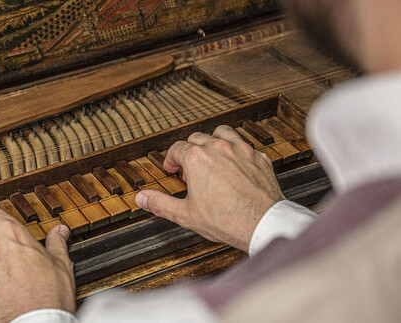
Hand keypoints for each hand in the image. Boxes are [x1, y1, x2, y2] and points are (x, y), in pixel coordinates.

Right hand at [135, 125, 284, 250]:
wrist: (262, 224)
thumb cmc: (227, 220)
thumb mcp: (185, 214)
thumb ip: (160, 203)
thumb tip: (142, 198)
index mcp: (197, 159)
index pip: (177, 148)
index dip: (171, 159)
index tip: (172, 169)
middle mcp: (219, 148)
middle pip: (197, 138)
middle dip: (189, 151)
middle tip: (189, 169)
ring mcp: (241, 150)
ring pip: (222, 133)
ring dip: (213, 142)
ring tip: (211, 157)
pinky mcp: (259, 157)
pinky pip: (244, 145)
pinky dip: (236, 151)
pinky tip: (235, 164)